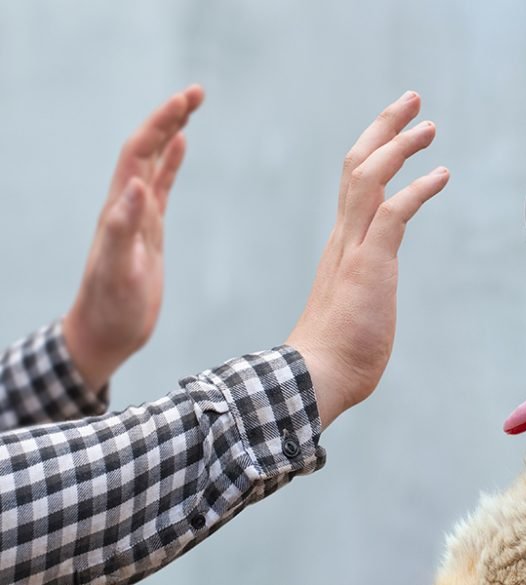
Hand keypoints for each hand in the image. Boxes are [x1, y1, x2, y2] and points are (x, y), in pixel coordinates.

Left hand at [64, 85, 204, 390]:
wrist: (105, 334)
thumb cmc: (110, 308)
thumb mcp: (117, 271)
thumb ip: (121, 229)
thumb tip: (135, 186)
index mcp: (119, 208)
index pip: (139, 153)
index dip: (160, 124)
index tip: (186, 101)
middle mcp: (126, 204)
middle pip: (147, 148)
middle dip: (170, 117)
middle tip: (198, 92)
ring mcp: (138, 216)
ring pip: (155, 162)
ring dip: (171, 132)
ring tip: (191, 106)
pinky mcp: (149, 231)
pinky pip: (162, 187)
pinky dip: (173, 163)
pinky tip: (183, 147)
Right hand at [287, 91, 448, 429]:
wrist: (316, 379)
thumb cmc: (336, 356)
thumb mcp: (356, 309)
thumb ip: (363, 291)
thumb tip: (370, 300)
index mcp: (342, 245)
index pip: (354, 184)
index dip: (376, 151)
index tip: (398, 132)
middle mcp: (343, 238)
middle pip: (357, 164)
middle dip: (384, 128)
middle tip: (411, 101)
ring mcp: (354, 249)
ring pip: (369, 177)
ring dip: (400, 146)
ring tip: (429, 125)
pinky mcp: (369, 264)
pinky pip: (393, 213)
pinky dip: (417, 189)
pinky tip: (442, 175)